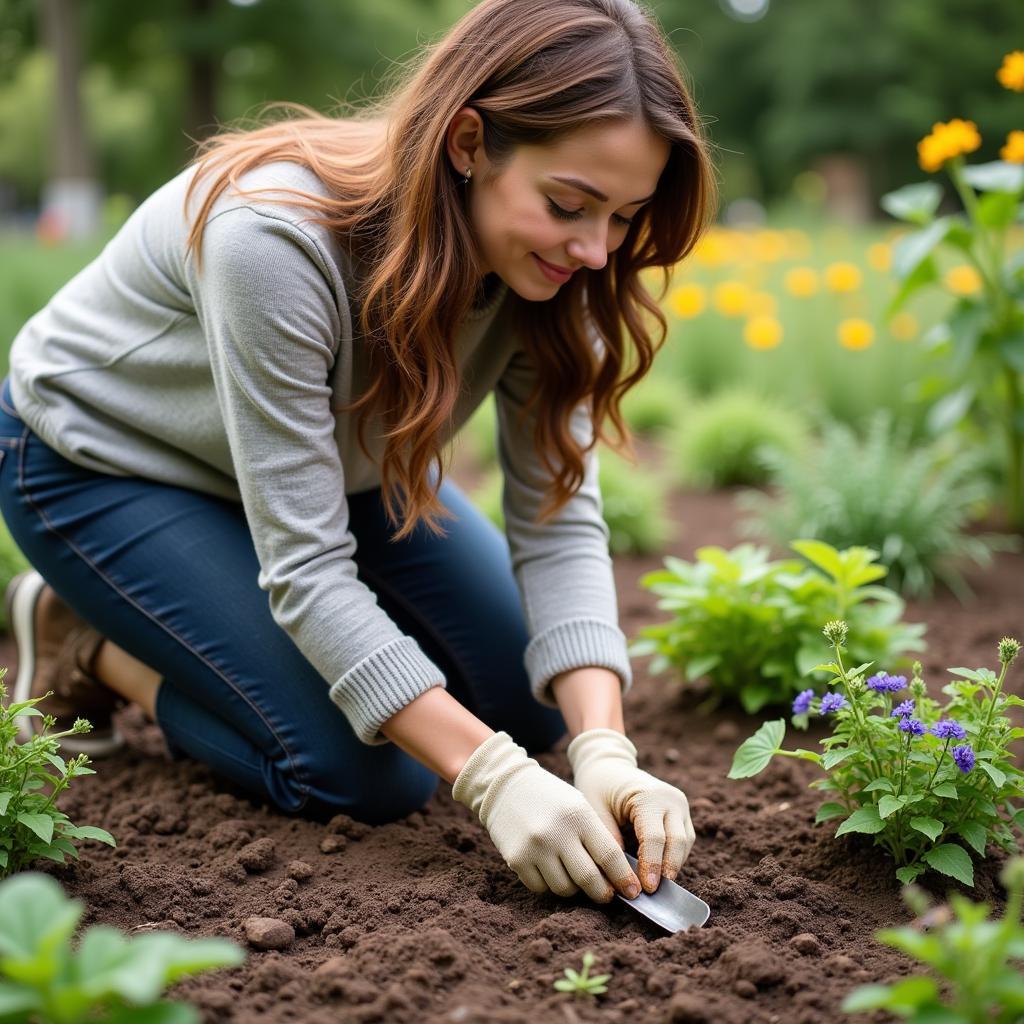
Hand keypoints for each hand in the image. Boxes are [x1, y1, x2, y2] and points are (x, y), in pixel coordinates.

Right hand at [452, 731, 643, 902]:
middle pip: (589, 879)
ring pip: (565, 889)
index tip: (633, 891)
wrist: (506, 786)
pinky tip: (551, 870)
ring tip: (575, 876)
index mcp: (578, 815)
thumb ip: (596, 837)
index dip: (623, 878)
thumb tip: (615, 878)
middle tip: (608, 895)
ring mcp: (535, 848)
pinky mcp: (516, 859)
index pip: (609, 855)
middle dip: (603, 893)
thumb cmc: (551, 798)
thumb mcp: (578, 806)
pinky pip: (541, 888)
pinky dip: (550, 885)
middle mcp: (557, 833)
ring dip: (575, 889)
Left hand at [567, 728, 694, 893]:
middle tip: (652, 893)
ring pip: (685, 844)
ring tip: (655, 887)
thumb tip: (620, 876)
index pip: (655, 837)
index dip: (651, 865)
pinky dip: (673, 857)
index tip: (645, 889)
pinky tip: (658, 872)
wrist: (608, 765)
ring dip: (672, 865)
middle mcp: (671, 799)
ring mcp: (680, 804)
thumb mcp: (595, 810)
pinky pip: (683, 840)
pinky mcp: (681, 812)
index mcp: (649, 795)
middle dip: (667, 869)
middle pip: (677, 842)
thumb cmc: (598, 786)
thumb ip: (609, 840)